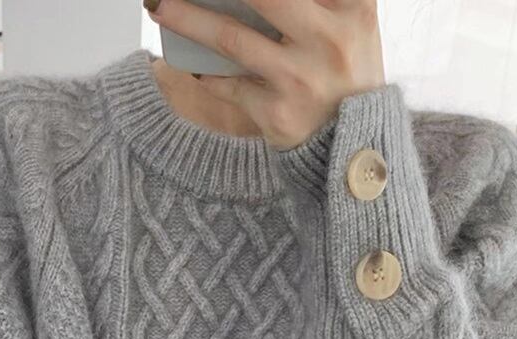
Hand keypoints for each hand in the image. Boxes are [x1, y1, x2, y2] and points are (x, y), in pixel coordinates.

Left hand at [144, 0, 385, 149]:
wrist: (356, 146)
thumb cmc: (346, 77)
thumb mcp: (352, 28)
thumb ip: (319, 4)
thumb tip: (247, 2)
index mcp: (353, 8)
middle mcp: (328, 40)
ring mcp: (300, 78)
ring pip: (232, 38)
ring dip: (188, 19)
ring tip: (160, 7)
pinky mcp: (277, 112)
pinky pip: (230, 85)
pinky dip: (208, 74)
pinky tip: (194, 65)